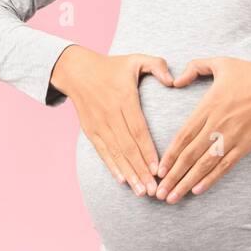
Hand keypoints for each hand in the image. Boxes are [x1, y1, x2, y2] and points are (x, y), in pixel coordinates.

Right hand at [52, 46, 173, 197]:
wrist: (76, 71)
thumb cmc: (112, 66)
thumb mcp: (136, 59)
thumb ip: (157, 65)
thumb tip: (173, 80)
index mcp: (124, 99)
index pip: (138, 129)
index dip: (148, 150)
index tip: (158, 167)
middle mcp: (110, 114)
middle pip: (128, 146)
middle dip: (141, 169)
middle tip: (154, 188)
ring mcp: (99, 124)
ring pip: (116, 153)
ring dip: (129, 173)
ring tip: (141, 191)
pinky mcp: (90, 130)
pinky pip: (102, 152)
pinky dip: (112, 167)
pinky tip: (122, 180)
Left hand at [154, 57, 250, 203]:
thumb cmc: (250, 74)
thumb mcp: (220, 62)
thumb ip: (195, 67)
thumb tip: (176, 81)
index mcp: (207, 107)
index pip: (183, 136)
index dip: (169, 155)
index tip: (157, 170)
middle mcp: (217, 125)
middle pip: (189, 155)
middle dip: (173, 176)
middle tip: (159, 193)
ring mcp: (231, 137)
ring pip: (205, 165)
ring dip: (187, 182)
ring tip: (173, 197)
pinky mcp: (245, 146)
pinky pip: (225, 165)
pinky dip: (211, 179)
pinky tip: (197, 190)